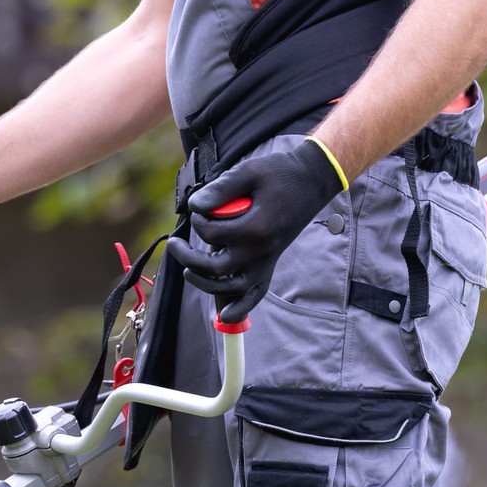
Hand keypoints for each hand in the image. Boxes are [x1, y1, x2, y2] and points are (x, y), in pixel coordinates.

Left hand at [167, 138, 345, 323]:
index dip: (197, 220)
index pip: (211, 234)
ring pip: (230, 287)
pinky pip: (256, 295)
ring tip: (187, 271)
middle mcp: (261, 251)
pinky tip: (225, 315)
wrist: (312, 181)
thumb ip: (221, 189)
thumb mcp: (249, 172)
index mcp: (257, 228)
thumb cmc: (280, 174)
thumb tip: (195, 206)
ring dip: (204, 283)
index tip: (199, 207)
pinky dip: (241, 308)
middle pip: (215, 267)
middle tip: (174, 243)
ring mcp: (266, 261)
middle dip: (188, 257)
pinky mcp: (270, 265)